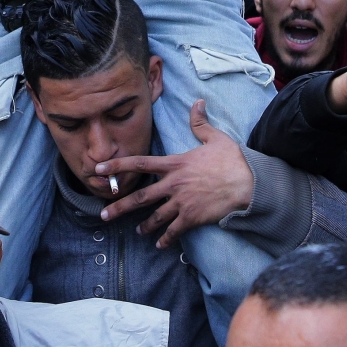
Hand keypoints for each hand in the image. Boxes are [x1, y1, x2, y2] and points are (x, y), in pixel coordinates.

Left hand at [94, 100, 253, 247]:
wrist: (248, 184)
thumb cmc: (232, 160)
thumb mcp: (216, 137)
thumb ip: (200, 123)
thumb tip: (197, 102)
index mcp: (175, 164)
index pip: (140, 164)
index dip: (117, 165)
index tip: (98, 169)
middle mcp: (173, 184)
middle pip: (140, 197)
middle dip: (120, 207)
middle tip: (104, 214)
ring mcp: (182, 202)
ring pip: (155, 217)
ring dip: (144, 226)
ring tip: (137, 231)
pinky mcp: (192, 217)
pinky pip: (174, 231)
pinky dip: (166, 238)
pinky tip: (160, 244)